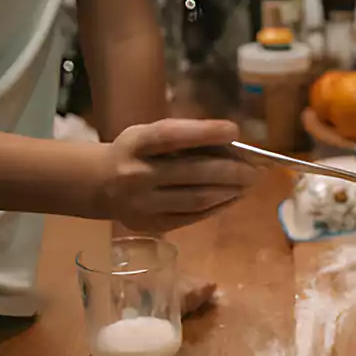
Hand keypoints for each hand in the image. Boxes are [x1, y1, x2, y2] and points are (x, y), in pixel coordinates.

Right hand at [98, 119, 253, 232]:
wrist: (100, 184)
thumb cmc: (137, 153)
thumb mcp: (149, 135)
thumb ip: (184, 137)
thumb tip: (232, 144)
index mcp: (135, 143)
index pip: (171, 135)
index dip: (204, 132)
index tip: (234, 131)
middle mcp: (136, 174)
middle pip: (193, 172)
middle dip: (232, 171)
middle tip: (256, 170)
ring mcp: (143, 203)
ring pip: (198, 198)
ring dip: (230, 191)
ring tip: (248, 183)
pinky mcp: (152, 224)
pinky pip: (194, 216)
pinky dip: (218, 206)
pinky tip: (232, 198)